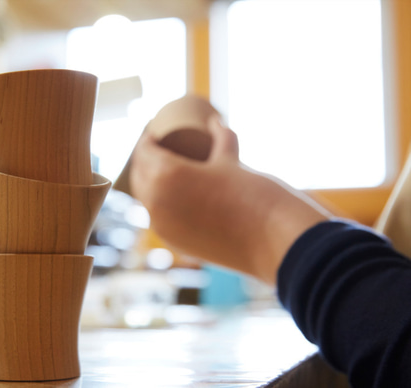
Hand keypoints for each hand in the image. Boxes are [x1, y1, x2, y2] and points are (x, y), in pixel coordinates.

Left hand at [130, 116, 330, 283]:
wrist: (272, 239)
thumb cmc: (252, 192)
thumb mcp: (231, 160)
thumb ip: (221, 138)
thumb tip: (214, 121)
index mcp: (165, 175)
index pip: (143, 151)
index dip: (146, 139)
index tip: (156, 133)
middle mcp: (155, 202)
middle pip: (139, 176)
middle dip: (145, 161)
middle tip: (161, 150)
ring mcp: (162, 226)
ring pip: (146, 200)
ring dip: (150, 184)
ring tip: (163, 172)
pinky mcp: (174, 243)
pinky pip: (159, 219)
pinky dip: (160, 206)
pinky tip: (170, 199)